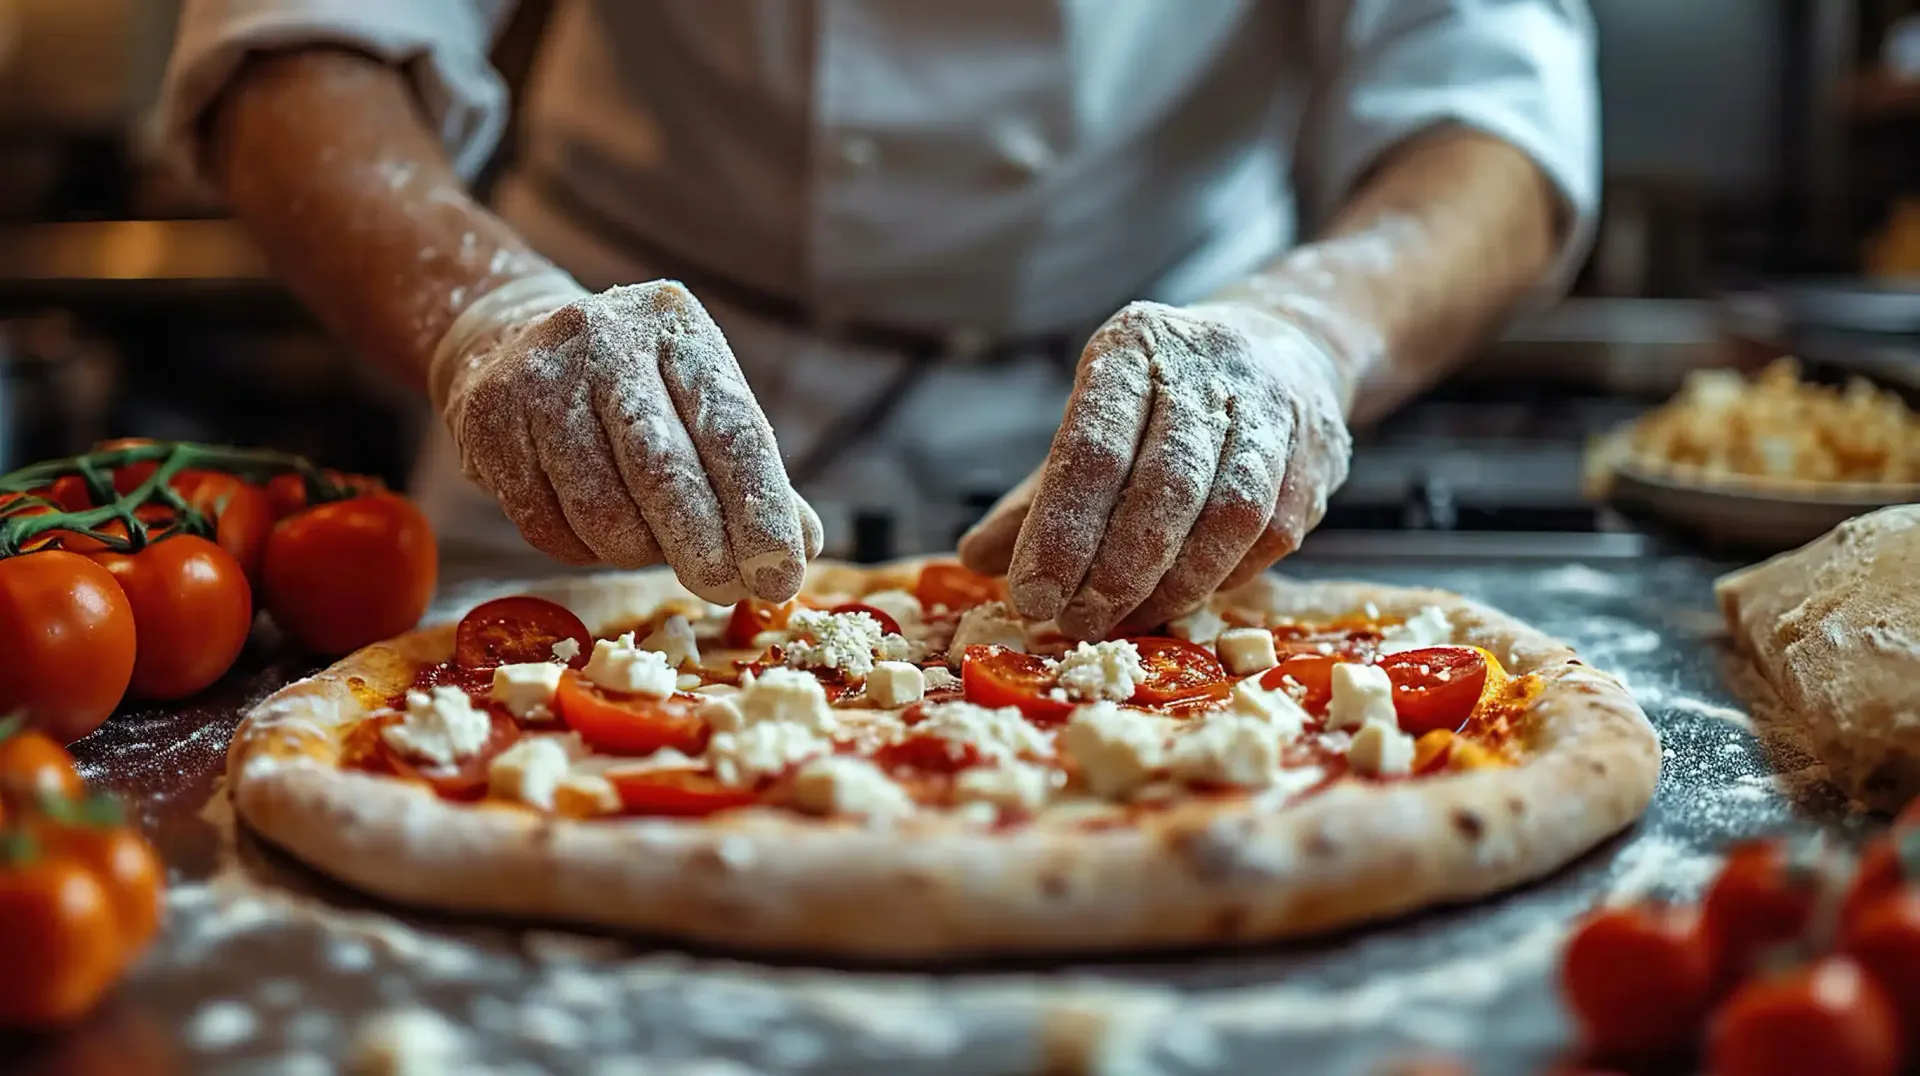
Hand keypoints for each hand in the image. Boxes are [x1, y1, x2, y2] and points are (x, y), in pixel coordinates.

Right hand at [432, 274, 821, 603]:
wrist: (511, 342)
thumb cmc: (635, 391)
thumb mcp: (700, 407)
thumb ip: (753, 475)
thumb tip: (802, 548)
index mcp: (677, 328)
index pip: (731, 432)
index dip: (760, 512)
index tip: (782, 575)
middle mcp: (605, 338)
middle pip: (663, 472)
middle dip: (702, 547)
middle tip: (727, 590)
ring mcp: (538, 377)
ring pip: (602, 509)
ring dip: (639, 550)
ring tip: (654, 543)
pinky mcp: (488, 419)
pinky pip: (546, 525)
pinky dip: (584, 549)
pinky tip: (596, 530)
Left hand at [958, 300, 1350, 638]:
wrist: (1283, 347)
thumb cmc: (1161, 404)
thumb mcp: (1090, 426)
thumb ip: (1036, 498)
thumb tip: (975, 561)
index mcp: (1134, 347)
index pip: (1094, 446)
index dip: (1061, 530)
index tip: (1031, 594)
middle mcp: (1209, 366)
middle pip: (1166, 483)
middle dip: (1116, 569)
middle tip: (1075, 622)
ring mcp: (1273, 408)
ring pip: (1231, 512)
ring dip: (1174, 582)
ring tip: (1125, 620)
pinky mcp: (1317, 453)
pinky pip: (1273, 532)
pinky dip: (1223, 577)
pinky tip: (1181, 599)